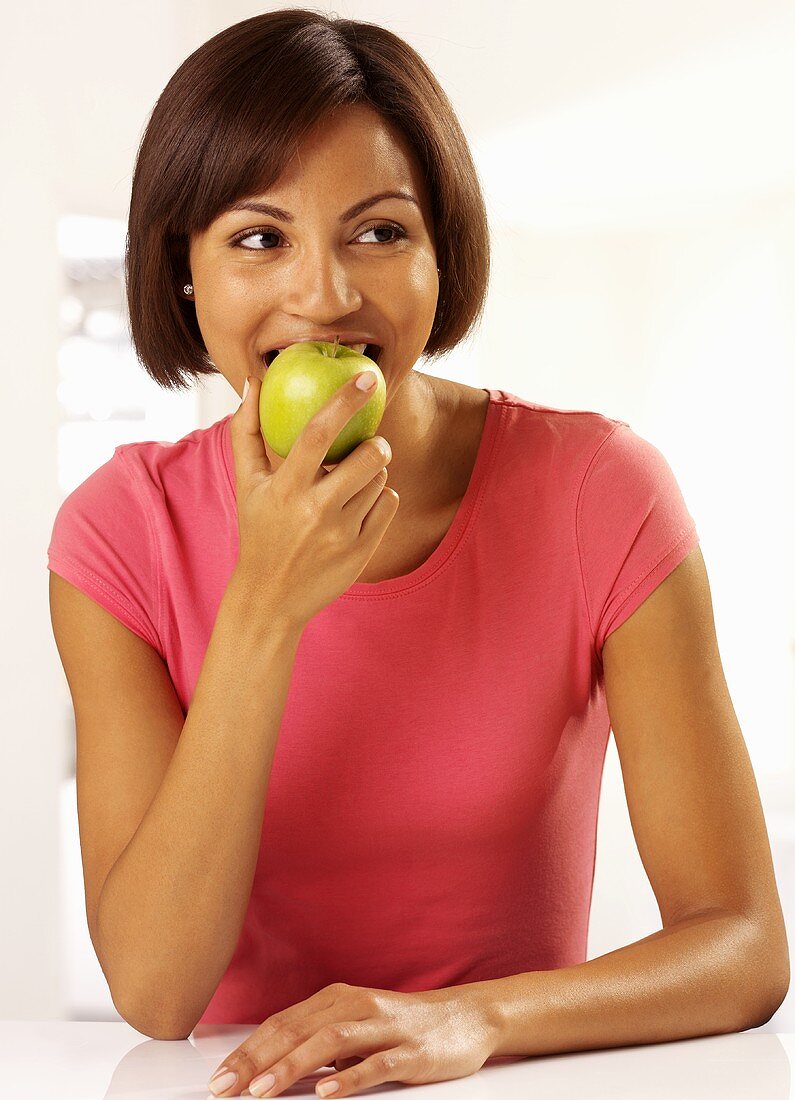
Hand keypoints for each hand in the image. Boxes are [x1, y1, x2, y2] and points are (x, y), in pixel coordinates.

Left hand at [207, 981, 499, 1097]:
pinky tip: (326, 1093)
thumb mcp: (357, 1026)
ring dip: (291, 1067)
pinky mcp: (410, 1051)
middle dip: (256, 1061)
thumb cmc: (405, 1025)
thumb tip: (270, 1067)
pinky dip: (348, 1077)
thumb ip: (319, 1040)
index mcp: (338, 999)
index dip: (247, 1050)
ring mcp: (384, 1027)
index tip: (218, 1077)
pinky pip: (375, 1064)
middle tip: (224, 1088)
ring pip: (330, 1043)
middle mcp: (356, 1006)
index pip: (282, 1024)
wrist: (468, 1017)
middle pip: (297, 1031)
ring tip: (262, 1091)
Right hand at [229, 371, 398, 629]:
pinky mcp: (362, 550)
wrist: (271, 598)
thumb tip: (253, 381)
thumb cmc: (259, 531)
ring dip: (373, 474)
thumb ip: (246, 431)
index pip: (319, 434)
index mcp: (286, 489)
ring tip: (349, 486)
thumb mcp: (246, 484)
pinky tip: (357, 507)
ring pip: (380, 480)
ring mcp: (342, 533)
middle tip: (367, 446)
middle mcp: (316, 510)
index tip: (368, 378)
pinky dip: (379, 498)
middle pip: (368, 457)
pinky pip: (388, 503)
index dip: (345, 401)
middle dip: (376, 444)